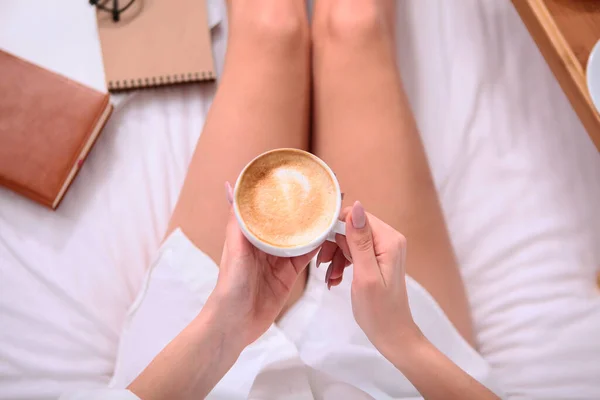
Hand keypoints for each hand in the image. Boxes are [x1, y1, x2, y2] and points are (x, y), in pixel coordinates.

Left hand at [208, 182, 317, 346]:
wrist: (236, 322)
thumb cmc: (230, 283)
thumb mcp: (235, 248)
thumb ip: (238, 220)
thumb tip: (231, 187)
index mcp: (248, 234)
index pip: (266, 210)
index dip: (278, 196)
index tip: (294, 178)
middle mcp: (264, 244)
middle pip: (286, 223)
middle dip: (300, 210)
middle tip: (320, 194)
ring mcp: (278, 260)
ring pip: (299, 238)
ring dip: (311, 227)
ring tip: (328, 210)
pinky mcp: (289, 275)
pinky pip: (305, 256)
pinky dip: (316, 246)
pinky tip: (328, 234)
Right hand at [318, 201, 419, 352]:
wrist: (392, 334)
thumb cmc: (379, 310)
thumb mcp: (366, 275)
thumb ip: (360, 241)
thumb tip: (356, 206)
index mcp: (388, 239)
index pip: (356, 216)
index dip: (336, 229)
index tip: (324, 250)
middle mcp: (389, 239)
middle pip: (352, 227)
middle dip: (334, 245)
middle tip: (325, 267)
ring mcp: (383, 248)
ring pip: (350, 240)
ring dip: (336, 257)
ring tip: (331, 278)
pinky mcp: (377, 258)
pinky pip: (354, 251)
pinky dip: (342, 263)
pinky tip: (336, 278)